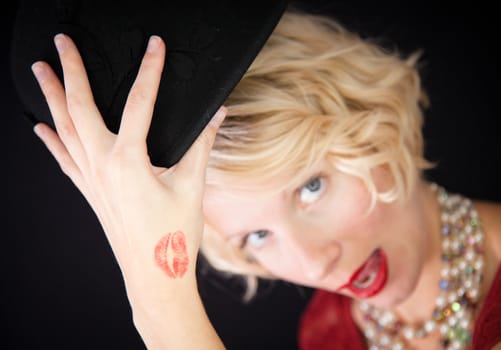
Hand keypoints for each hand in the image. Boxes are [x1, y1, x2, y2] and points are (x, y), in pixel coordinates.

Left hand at [31, 34, 225, 291]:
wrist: (154, 275)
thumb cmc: (173, 236)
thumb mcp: (192, 186)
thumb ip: (201, 145)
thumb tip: (216, 114)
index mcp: (129, 162)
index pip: (140, 103)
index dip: (150, 70)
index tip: (155, 46)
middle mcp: (102, 166)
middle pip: (80, 108)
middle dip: (71, 71)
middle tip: (62, 42)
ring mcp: (91, 180)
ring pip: (64, 129)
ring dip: (51, 97)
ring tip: (40, 70)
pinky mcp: (90, 192)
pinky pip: (63, 159)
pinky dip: (50, 140)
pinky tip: (38, 126)